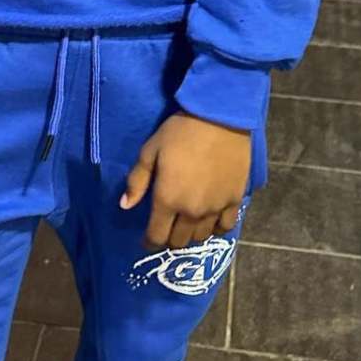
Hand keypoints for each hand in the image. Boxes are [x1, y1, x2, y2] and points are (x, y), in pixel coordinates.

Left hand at [121, 112, 251, 250]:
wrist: (219, 118)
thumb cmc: (180, 132)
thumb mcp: (150, 151)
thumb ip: (137, 181)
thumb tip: (125, 205)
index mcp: (167, 199)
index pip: (156, 236)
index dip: (149, 242)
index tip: (146, 241)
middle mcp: (191, 211)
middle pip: (179, 241)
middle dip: (169, 239)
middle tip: (166, 229)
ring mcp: (216, 208)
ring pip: (201, 237)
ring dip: (191, 234)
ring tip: (187, 224)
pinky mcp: (235, 200)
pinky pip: (226, 227)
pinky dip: (216, 229)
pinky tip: (211, 221)